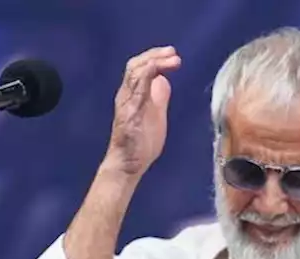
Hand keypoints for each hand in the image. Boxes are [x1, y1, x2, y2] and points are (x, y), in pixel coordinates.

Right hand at [103, 46, 181, 176]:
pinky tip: (159, 71)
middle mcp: (126, 95)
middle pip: (136, 64)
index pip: (140, 67)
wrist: (127, 165)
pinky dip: (147, 74)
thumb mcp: (155, 116)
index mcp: (133, 95)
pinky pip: (136, 88)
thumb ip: (158, 99)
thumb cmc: (140, 144)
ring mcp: (126, 102)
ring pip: (135, 72)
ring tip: (172, 58)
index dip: (155, 57)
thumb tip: (164, 81)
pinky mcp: (129, 112)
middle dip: (155, 54)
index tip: (172, 55)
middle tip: (173, 52)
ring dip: (154, 61)